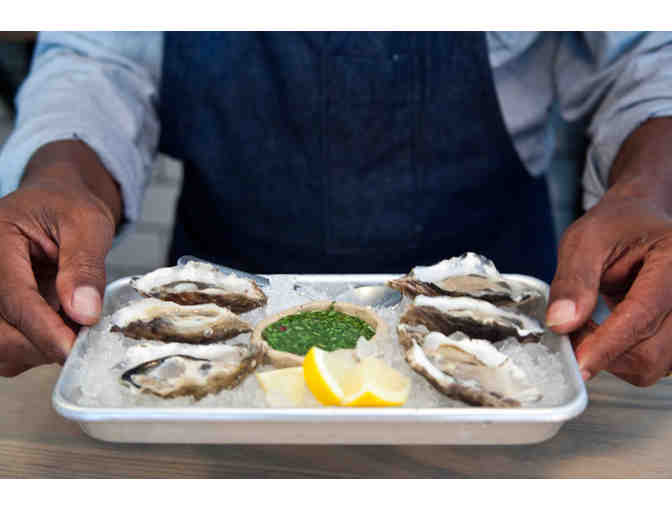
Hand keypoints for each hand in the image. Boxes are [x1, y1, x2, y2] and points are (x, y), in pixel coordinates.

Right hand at [0, 141, 120, 375]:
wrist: (58, 204)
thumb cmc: (69, 206)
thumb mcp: (88, 223)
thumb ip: (85, 266)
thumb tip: (85, 312)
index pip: (13, 299)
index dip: (43, 330)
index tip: (72, 349)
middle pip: (0, 332)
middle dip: (43, 344)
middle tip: (85, 340)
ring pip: (2, 347)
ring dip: (40, 349)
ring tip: (75, 329)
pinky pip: (9, 346)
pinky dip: (37, 348)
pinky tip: (62, 331)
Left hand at [546, 118, 671, 385]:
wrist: (638, 223)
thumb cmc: (614, 226)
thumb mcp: (583, 241)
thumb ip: (573, 281)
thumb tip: (561, 324)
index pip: (642, 314)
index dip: (607, 344)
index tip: (579, 362)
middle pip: (653, 353)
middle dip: (605, 353)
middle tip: (571, 329)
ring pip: (653, 364)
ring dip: (612, 358)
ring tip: (587, 325)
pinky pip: (652, 362)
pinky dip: (621, 357)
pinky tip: (603, 333)